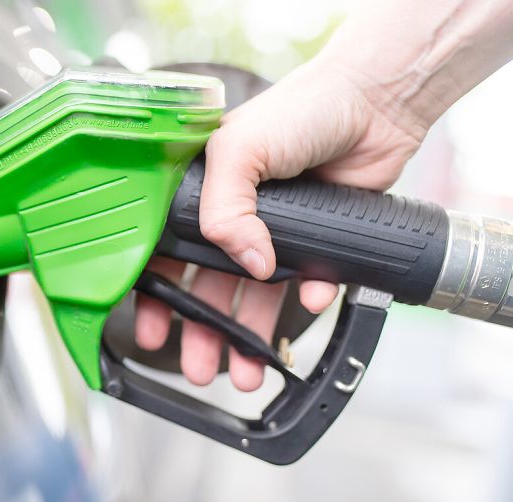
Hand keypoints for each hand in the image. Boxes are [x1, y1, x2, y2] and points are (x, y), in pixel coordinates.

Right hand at [135, 57, 424, 390]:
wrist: (374, 104)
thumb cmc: (301, 108)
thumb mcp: (238, 149)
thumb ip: (224, 211)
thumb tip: (248, 266)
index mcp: (197, 192)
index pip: (165, 254)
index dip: (157, 295)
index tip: (153, 331)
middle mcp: (232, 216)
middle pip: (206, 288)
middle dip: (202, 332)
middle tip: (200, 368)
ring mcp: (273, 230)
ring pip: (253, 298)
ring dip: (248, 335)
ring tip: (248, 371)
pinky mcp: (314, 241)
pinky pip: (306, 284)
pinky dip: (307, 299)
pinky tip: (309, 303)